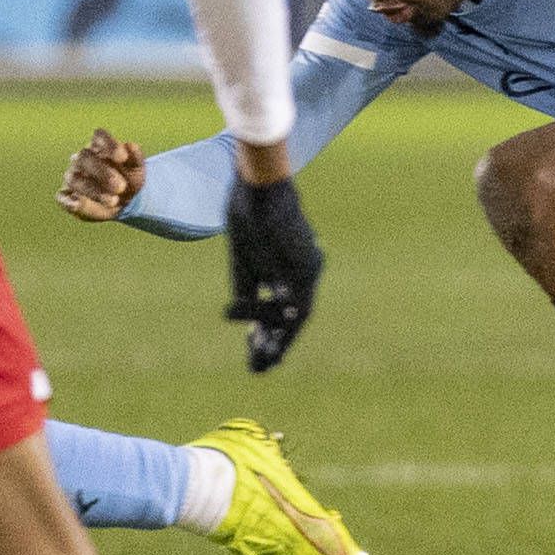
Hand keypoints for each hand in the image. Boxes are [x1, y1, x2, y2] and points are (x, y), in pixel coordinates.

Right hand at [56, 128, 144, 222]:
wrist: (124, 203)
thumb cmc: (129, 180)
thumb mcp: (138, 171)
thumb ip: (136, 158)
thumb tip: (131, 145)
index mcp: (100, 146)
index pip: (99, 136)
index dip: (109, 144)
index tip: (122, 157)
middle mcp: (83, 158)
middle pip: (84, 157)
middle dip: (102, 172)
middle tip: (121, 187)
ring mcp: (73, 176)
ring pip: (74, 179)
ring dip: (92, 190)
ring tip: (113, 201)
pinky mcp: (67, 196)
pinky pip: (62, 197)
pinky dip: (68, 201)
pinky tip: (78, 204)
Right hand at [223, 173, 322, 371]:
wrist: (258, 187)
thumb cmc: (249, 214)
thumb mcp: (244, 261)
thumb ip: (248, 291)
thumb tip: (244, 321)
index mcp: (292, 266)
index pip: (285, 308)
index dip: (269, 331)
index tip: (255, 349)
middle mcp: (307, 270)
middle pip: (296, 318)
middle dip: (278, 344)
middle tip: (261, 367)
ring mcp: (309, 269)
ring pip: (295, 317)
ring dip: (275, 338)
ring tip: (259, 358)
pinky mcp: (306, 267)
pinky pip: (292, 305)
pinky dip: (276, 322)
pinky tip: (263, 339)